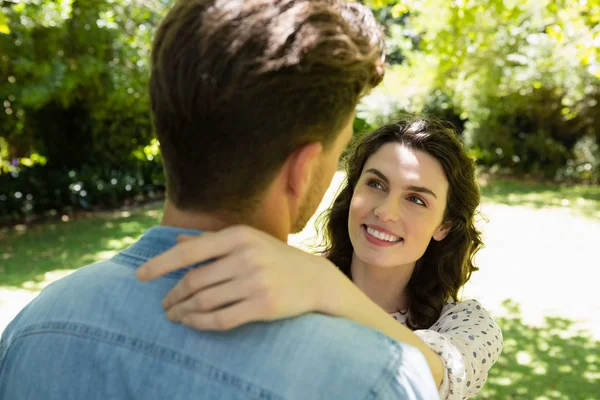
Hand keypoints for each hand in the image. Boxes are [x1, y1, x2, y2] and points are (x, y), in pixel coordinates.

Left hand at [136, 225, 338, 330]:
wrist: (315, 279)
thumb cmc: (275, 257)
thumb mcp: (247, 241)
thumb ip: (211, 242)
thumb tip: (177, 240)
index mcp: (238, 236)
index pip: (189, 251)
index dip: (160, 264)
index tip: (139, 276)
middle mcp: (246, 256)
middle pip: (194, 281)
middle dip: (172, 295)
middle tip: (163, 306)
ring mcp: (256, 282)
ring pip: (204, 301)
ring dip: (182, 312)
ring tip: (173, 316)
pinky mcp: (264, 306)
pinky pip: (221, 319)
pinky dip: (201, 324)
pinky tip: (192, 323)